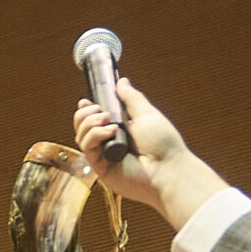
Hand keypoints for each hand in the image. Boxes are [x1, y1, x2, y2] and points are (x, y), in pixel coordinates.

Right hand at [71, 75, 228, 228]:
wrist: (168, 169)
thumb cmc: (164, 145)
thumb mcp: (146, 113)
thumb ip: (131, 97)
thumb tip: (122, 82)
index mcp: (120, 130)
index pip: (95, 119)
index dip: (87, 110)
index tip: (86, 101)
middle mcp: (110, 143)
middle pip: (83, 127)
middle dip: (85, 114)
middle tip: (99, 110)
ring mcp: (105, 156)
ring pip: (82, 136)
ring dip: (90, 123)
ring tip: (108, 120)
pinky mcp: (101, 168)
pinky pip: (87, 148)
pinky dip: (94, 136)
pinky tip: (109, 132)